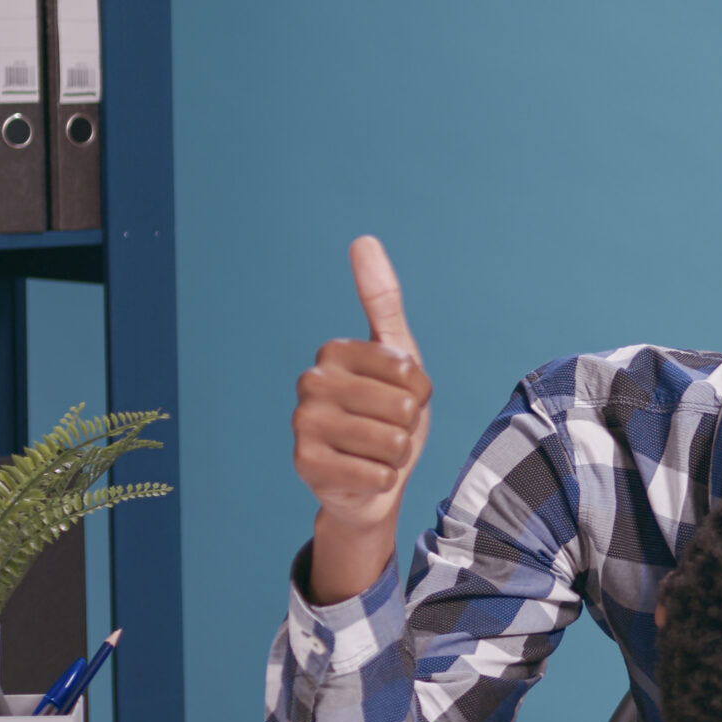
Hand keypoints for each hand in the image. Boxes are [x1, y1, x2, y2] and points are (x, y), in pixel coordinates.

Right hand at [293, 236, 432, 603]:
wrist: (370, 482)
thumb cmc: (388, 415)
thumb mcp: (399, 357)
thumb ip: (383, 300)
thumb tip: (363, 239)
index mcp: (333, 352)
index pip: (409, 371)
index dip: (419, 391)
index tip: (398, 396)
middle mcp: (310, 383)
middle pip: (403, 407)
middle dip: (408, 425)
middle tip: (386, 429)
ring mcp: (303, 425)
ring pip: (393, 441)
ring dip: (397, 455)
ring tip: (376, 452)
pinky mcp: (305, 466)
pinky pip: (377, 473)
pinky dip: (384, 480)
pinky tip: (365, 475)